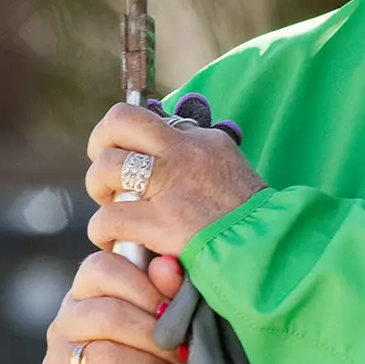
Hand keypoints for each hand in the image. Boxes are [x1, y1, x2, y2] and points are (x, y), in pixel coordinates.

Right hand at [40, 250, 186, 363]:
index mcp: (88, 292)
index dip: (142, 285)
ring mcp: (55, 360)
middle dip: (152, 333)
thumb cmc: (155, 359)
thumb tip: (167, 264)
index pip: (100, 268)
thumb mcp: (168, 325)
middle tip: (183, 350)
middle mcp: (66, 321)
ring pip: (103, 354)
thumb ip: (168, 290)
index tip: (172, 308)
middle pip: (105, 314)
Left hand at [84, 101, 264, 258]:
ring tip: (109, 206)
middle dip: (100, 144)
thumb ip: (195, 152)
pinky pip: (109, 217)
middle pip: (118, 122)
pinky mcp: (160, 221)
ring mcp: (170, 185)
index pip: (145, 118)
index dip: (123, 135)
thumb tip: (167, 143)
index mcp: (199, 139)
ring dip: (98, 188)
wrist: (266, 245)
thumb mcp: (227, 165)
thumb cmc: (248, 214)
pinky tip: (112, 240)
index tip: (121, 152)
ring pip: (106, 167)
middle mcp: (182, 153)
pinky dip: (103, 231)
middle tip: (106, 173)